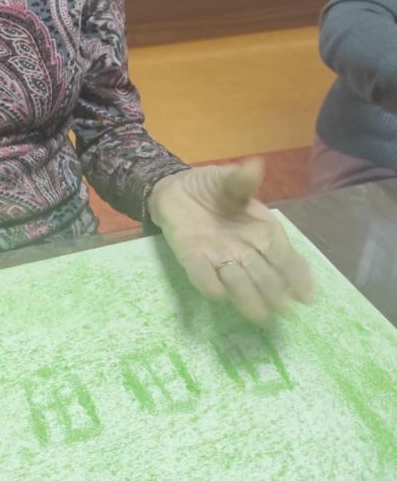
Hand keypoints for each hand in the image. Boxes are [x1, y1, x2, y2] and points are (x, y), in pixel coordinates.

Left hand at [147, 159, 312, 322]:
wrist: (175, 188)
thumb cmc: (212, 187)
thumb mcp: (229, 179)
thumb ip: (242, 179)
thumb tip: (256, 165)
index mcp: (262, 232)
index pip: (284, 257)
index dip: (296, 275)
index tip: (306, 294)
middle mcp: (244, 250)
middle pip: (264, 275)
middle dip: (274, 292)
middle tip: (284, 310)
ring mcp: (218, 257)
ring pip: (237, 282)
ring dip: (248, 298)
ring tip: (260, 315)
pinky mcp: (192, 257)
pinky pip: (201, 274)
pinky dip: (209, 283)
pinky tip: (217, 294)